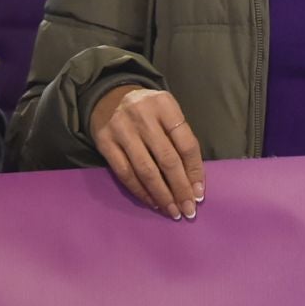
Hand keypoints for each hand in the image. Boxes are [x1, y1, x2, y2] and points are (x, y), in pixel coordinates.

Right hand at [90, 86, 205, 219]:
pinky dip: (140, 191)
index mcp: (165, 106)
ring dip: (162, 195)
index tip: (199, 193)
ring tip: (172, 211)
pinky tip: (152, 202)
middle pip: (167, 159)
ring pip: (146, 170)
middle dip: (180, 188)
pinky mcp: (105, 143)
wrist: (109, 94)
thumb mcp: (167, 111)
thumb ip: (180, 137)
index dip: (195, 171)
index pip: (186, 143)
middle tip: (188, 209)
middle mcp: (144, 117)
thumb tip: (194, 179)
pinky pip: (125, 173)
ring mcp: (122, 130)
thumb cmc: (147, 109)